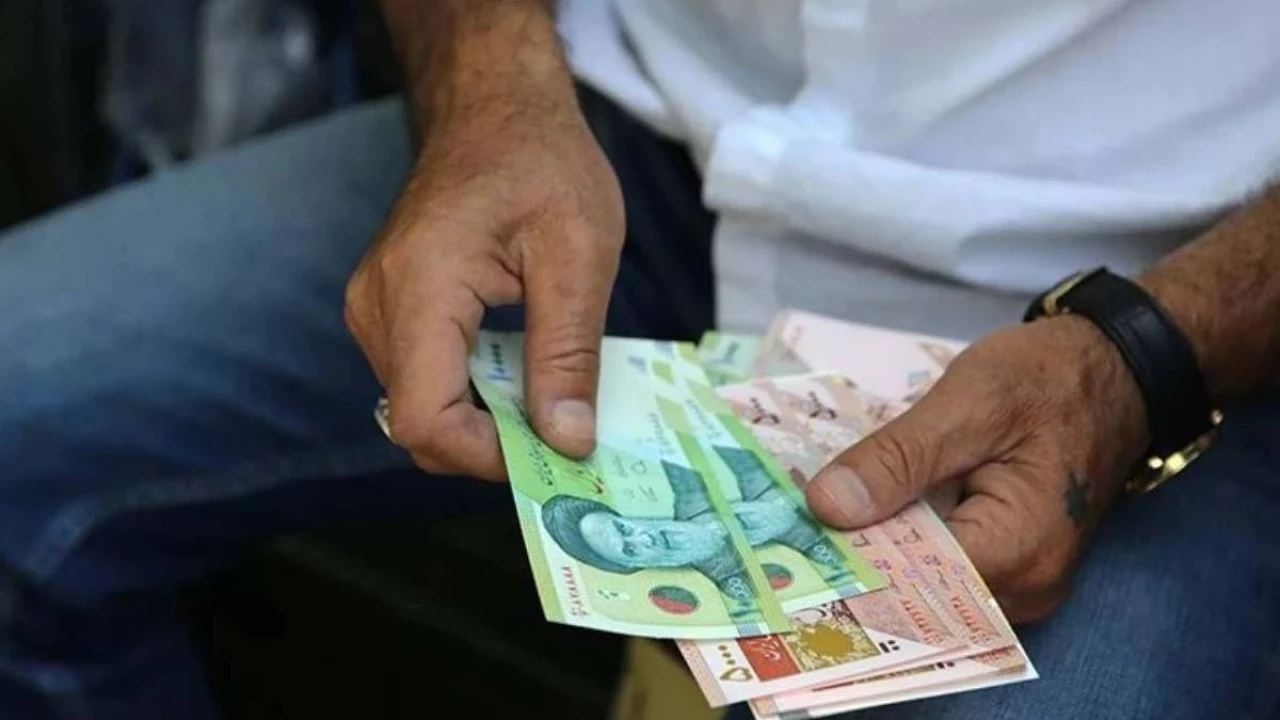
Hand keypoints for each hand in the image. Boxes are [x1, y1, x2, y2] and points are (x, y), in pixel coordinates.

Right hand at [344, 91, 623, 480]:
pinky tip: (519, 370)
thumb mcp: (580, 255)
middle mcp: (377, 305)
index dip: (487, 456)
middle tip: (562, 431)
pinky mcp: (386, 309)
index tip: (552, 450)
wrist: (494, 108)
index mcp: (420, 287)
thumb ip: (568, 353)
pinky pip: (422, 379)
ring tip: (547, 394)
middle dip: (493, 445)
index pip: (425, 419)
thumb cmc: (542, 163)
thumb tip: (567, 442)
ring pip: (420, 408)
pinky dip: (471, 394)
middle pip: (418, 424)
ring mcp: (373, 307)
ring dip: (485, 421)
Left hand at [806, 316, 1149, 623]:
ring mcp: (1019, 583)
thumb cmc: (1048, 380)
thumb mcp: (966, 403)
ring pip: (924, 583)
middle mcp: (1024, 588)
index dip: (849, 563)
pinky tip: (861, 511)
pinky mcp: (1007, 565)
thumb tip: (827, 507)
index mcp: (1017, 552)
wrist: (1113, 371)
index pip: (912, 583)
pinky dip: (903, 541)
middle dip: (855, 560)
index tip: (791, 540)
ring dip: (874, 550)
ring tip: (816, 514)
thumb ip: (898, 458)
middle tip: (788, 525)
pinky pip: (943, 567)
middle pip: (916, 593)